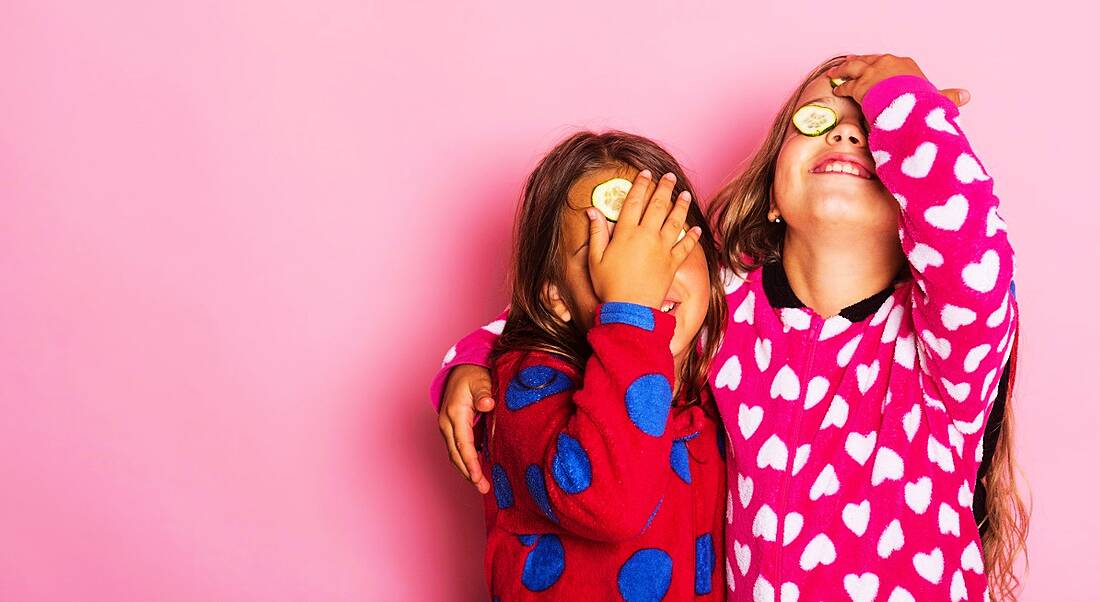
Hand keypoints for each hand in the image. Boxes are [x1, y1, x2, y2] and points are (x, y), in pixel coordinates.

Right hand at [438, 364, 493, 493]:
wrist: (460, 370)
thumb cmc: (473, 375)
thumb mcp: (480, 381)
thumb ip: (484, 393)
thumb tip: (487, 404)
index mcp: (454, 413)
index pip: (463, 444)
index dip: (471, 463)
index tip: (478, 478)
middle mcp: (447, 423)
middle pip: (456, 455)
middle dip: (468, 473)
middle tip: (484, 488)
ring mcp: (447, 428)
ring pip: (455, 455)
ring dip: (466, 471)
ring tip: (482, 485)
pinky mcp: (452, 430)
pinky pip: (458, 449)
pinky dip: (466, 462)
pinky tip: (478, 471)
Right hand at [585, 170, 701, 307]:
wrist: (630, 310)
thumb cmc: (609, 286)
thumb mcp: (595, 259)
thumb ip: (596, 232)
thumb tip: (592, 211)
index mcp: (626, 232)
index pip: (635, 201)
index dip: (641, 185)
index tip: (646, 173)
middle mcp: (647, 236)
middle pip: (658, 205)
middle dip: (664, 188)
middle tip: (669, 177)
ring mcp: (662, 249)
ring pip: (675, 221)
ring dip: (681, 206)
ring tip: (684, 194)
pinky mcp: (673, 263)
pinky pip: (686, 246)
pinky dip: (692, 237)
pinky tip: (696, 229)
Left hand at [829, 54, 970, 107]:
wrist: (907, 103)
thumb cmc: (922, 101)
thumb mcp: (938, 98)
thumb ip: (949, 96)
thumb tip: (966, 96)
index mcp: (905, 65)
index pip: (890, 62)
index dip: (881, 65)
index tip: (877, 66)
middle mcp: (887, 64)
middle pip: (869, 60)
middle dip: (860, 62)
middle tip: (851, 62)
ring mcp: (871, 73)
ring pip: (853, 67)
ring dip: (844, 69)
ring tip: (836, 71)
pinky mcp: (859, 85)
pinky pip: (847, 84)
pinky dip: (841, 86)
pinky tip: (836, 88)